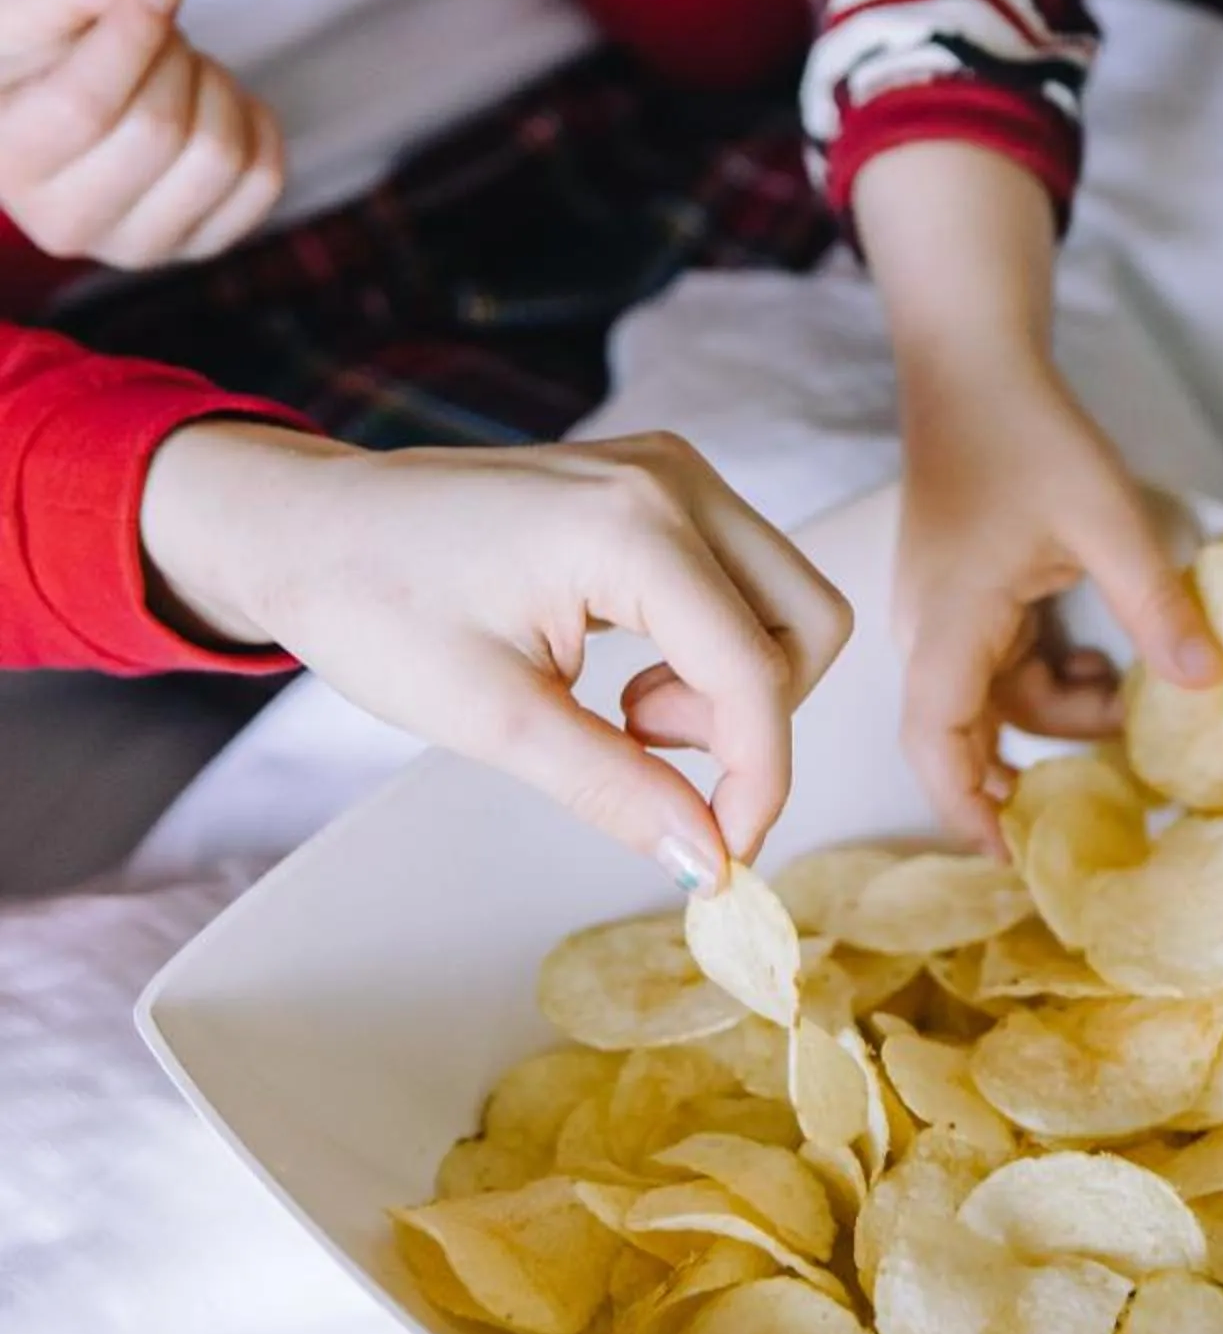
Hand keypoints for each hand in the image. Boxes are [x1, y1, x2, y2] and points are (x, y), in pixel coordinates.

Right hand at [0, 0, 283, 266]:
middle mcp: (65, 222)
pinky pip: (263, 179)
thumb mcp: (23, 7)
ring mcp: (137, 245)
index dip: (133, 36)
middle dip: (173, 56)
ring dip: (215, 86)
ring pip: (219, 156)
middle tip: (159, 32)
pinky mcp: (200, 245)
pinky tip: (211, 104)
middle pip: (159, 130)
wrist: (55, 112)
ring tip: (180, 69)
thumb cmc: (33, 56)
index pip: (84, 106)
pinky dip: (254, 122)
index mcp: (7, 158)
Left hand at [137, 427, 851, 878]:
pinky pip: (740, 579)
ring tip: (622, 714)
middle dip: (754, 718)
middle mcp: (674, 480)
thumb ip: (618, 789)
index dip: (758, 780)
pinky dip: (710, 648)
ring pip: (784, 601)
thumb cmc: (373, 606)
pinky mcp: (658, 484)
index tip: (723, 857)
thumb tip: (712, 862)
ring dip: (733, 685)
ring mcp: (671, 471)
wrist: (305, 528)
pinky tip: (623, 677)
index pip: (757, 672)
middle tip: (644, 750)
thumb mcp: (493, 719)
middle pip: (807, 623)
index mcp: (633, 526)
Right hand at [852, 139, 1221, 851]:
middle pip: (970, 733)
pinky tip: (1102, 658)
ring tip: (1127, 695)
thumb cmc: (1027, 434)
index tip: (1009, 858)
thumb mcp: (1105, 518)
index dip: (964, 809)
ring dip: (1059, 710)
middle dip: (1034, 766)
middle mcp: (930, 632)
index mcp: (948, 624)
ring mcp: (944, 617)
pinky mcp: (964, 600)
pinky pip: (1003, 667)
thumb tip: (1208, 684)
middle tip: (1104, 796)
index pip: (935, 742)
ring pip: (996, 701)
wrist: (975, 367)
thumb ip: (1155, 603)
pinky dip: (1050, 675)